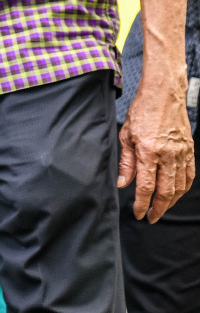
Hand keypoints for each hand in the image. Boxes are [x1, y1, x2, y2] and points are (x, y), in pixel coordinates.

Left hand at [119, 76, 195, 221]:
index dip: (142, 203)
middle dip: (158, 208)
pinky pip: (189, 175)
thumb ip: (126, 162)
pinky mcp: (190, 150)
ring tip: (161, 208)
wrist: (164, 94)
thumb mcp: (126, 135)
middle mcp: (168, 154)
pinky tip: (176, 193)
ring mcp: (181, 153)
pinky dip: (183, 188)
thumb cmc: (141, 112)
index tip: (138, 213)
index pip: (146, 186)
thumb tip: (123, 184)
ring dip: (171, 201)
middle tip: (151, 218)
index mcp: (149, 151)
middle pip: (166, 191)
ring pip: (179, 186)